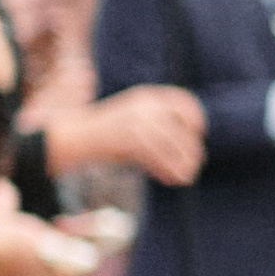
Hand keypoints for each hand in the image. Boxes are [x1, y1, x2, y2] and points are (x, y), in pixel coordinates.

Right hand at [75, 83, 206, 183]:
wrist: (76, 136)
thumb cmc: (107, 132)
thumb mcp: (134, 118)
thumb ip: (159, 124)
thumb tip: (191, 146)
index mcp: (147, 96)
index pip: (183, 100)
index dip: (196, 117)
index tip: (198, 132)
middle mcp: (145, 106)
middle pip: (182, 128)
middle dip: (191, 149)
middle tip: (195, 164)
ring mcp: (138, 121)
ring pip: (173, 146)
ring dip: (182, 164)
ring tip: (186, 178)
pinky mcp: (131, 139)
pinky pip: (158, 158)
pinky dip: (167, 170)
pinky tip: (171, 180)